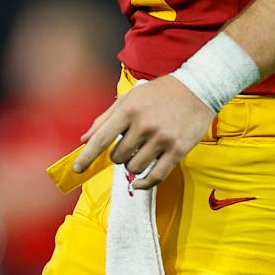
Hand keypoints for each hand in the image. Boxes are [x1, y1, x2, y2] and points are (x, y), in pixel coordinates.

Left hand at [73, 76, 212, 188]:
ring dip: (132, 165)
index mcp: (129, 110)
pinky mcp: (178, 150)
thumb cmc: (160, 93)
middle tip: (129, 145)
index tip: (77, 169)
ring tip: (141, 153)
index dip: (87, 157)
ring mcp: (162, 139)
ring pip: (134, 167)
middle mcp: (144, 125)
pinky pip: (155, 176)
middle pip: (118, 157)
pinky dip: (143, 184)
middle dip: (119, 155)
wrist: (197, 89)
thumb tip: (85, 139)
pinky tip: (138, 183)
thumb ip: (106, 118)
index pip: (102, 139)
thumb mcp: (130, 98)